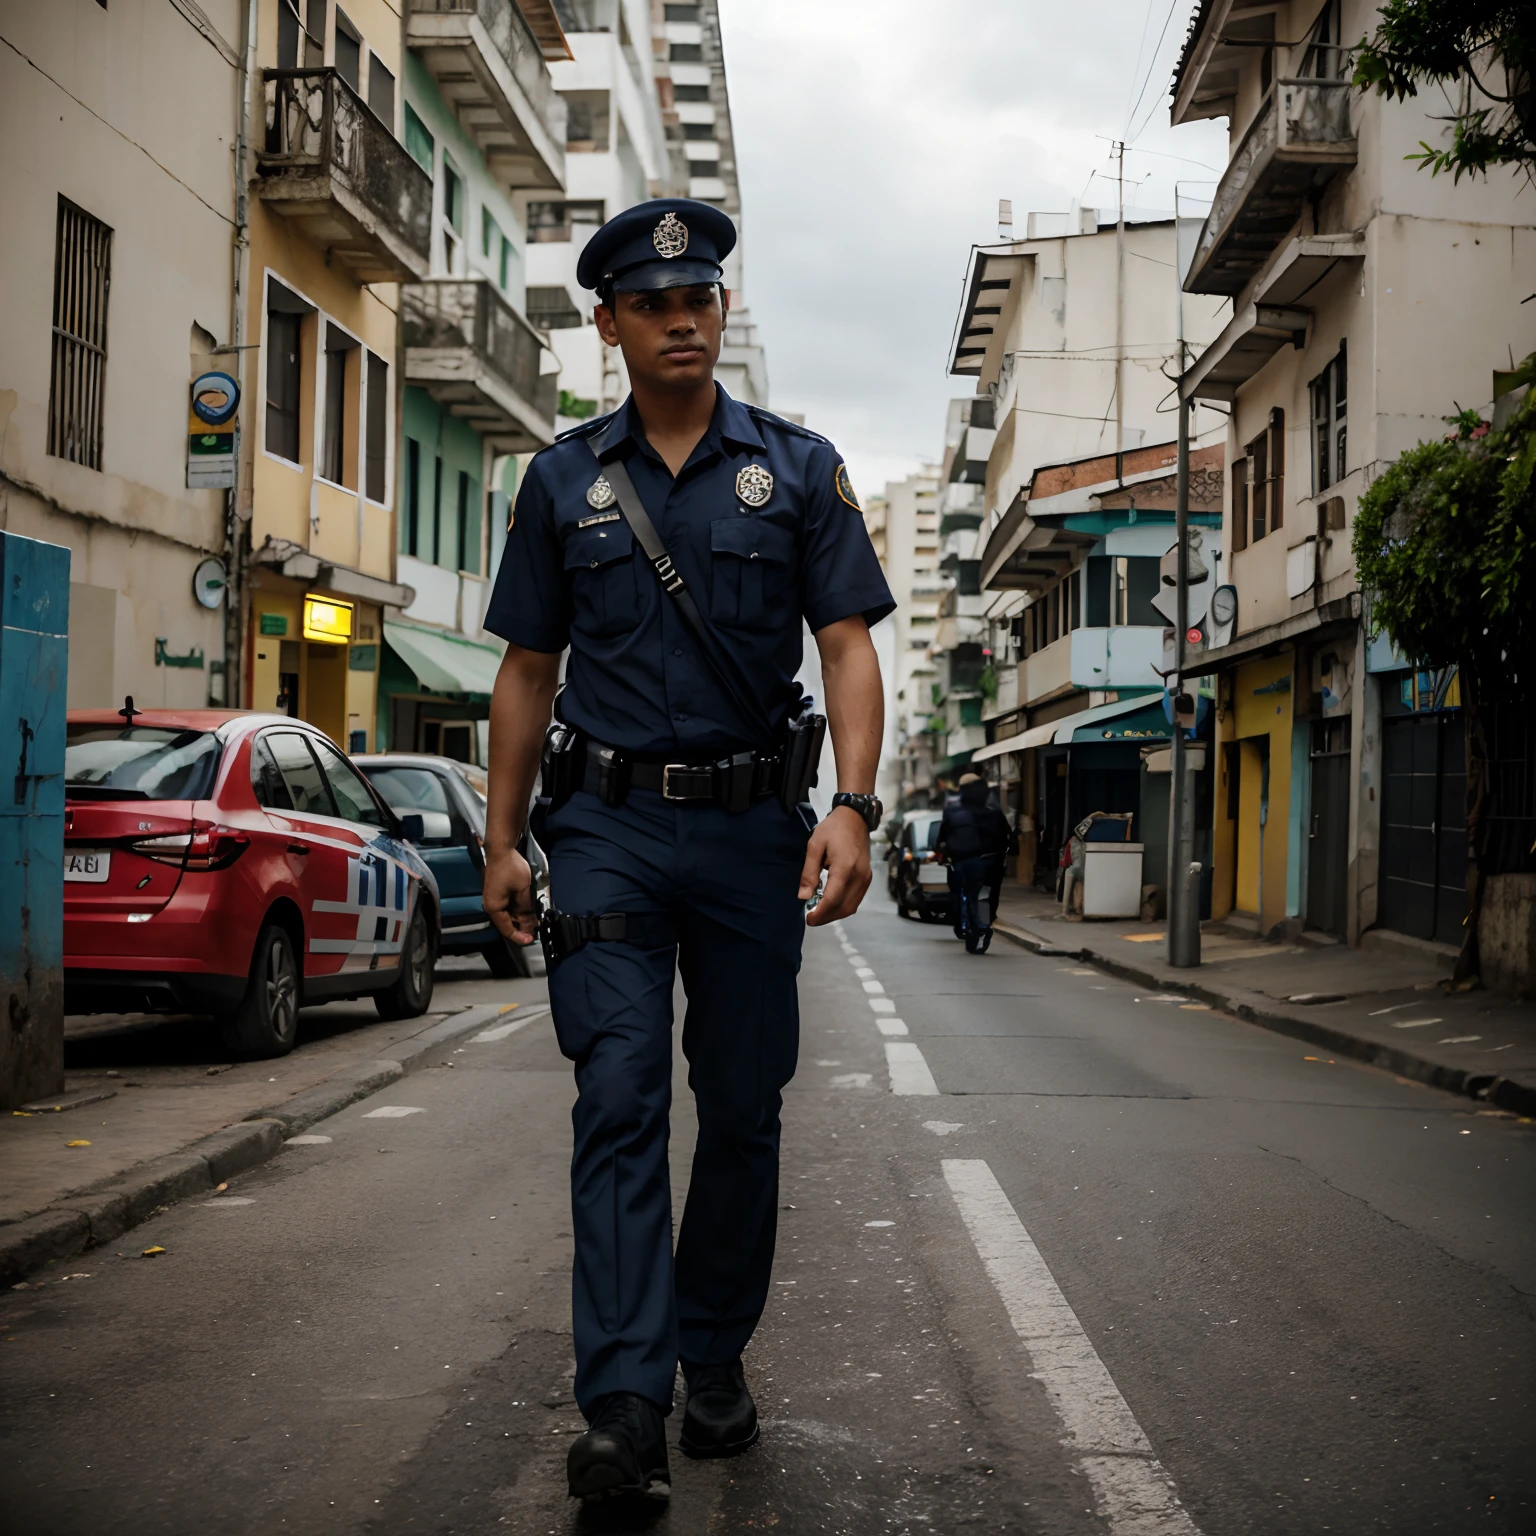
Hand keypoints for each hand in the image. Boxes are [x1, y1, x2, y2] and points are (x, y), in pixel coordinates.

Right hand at [484, 846, 538, 945]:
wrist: (501, 849)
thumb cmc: (510, 867)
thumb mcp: (523, 890)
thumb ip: (526, 908)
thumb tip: (530, 923)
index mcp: (494, 908)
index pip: (507, 929)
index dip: (520, 936)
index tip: (531, 940)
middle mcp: (491, 906)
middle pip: (508, 923)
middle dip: (522, 927)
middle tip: (536, 930)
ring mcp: (494, 899)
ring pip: (509, 915)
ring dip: (521, 918)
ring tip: (535, 920)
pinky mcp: (498, 893)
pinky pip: (508, 906)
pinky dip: (518, 910)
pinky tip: (528, 909)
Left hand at [800, 805, 871, 926]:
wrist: (855, 817)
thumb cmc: (832, 829)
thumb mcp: (814, 846)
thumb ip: (809, 873)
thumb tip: (804, 897)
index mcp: (845, 868)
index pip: (833, 899)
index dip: (819, 912)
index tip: (807, 919)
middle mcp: (859, 876)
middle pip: (843, 907)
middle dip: (826, 917)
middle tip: (810, 918)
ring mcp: (866, 878)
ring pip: (851, 907)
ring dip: (834, 914)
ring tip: (818, 912)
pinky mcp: (867, 878)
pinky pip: (856, 900)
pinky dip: (843, 906)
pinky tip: (830, 904)